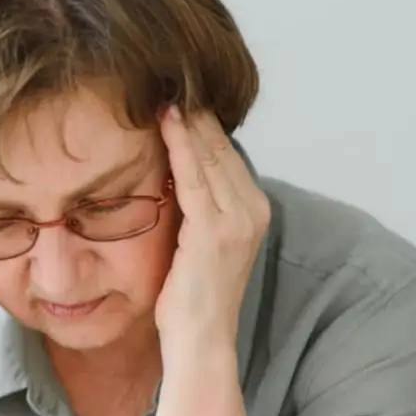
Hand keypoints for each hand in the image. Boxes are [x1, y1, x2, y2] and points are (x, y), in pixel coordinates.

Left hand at [155, 106, 269, 360]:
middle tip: (167, 74)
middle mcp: (253, 210)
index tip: (175, 89)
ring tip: (163, 83)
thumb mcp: (198, 243)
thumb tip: (172, 171)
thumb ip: (196, 207)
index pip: (225, 152)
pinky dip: (179, 143)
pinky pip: (194, 175)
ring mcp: (237, 220)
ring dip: (185, 118)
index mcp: (252, 211)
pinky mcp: (215, 230)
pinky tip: (164, 118)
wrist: (200, 341)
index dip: (200, 121)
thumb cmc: (190, 298)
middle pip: (220, 146)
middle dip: (192, 111)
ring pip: (209, 154)